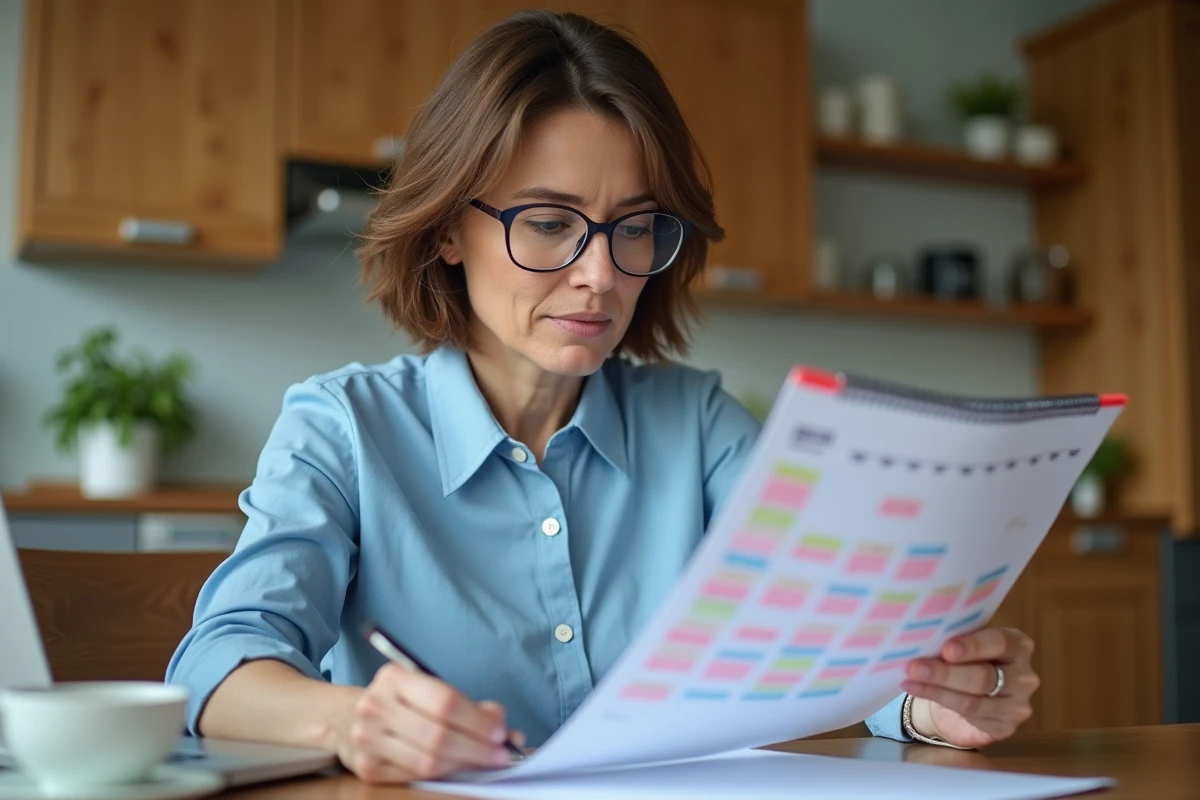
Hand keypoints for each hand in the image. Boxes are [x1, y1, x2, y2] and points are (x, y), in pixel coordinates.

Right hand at [332, 664, 524, 783]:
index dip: (477, 720)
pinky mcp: (367, 768)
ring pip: (427, 761)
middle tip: (501, 753)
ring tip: (484, 761)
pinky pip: (414, 777)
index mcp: (394, 678)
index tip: (500, 732)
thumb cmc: (401, 702)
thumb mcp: (427, 689)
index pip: (444, 701)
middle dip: (476, 747)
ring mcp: (367, 739)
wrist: (347, 717)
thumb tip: (505, 729)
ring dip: (463, 764)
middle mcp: (376, 706)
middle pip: (437, 735)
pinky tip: (456, 768)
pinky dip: (442, 775)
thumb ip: (466, 705)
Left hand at [901, 627, 1038, 748]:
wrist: (972, 694)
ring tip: (910, 680)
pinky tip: (917, 690)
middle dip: (946, 673)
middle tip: (915, 667)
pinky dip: (939, 701)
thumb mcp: (967, 642)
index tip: (946, 649)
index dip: (973, 646)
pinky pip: (970, 716)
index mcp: (1018, 645)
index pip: (1000, 642)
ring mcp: (1018, 705)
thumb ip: (957, 637)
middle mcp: (1025, 676)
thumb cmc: (969, 658)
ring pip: (974, 701)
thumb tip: (924, 634)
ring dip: (937, 690)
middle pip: (984, 677)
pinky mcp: (1005, 727)